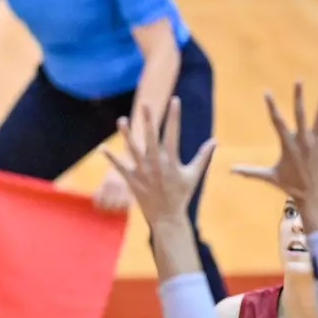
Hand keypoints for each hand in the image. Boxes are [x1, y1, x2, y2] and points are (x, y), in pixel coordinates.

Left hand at [100, 98, 216, 228]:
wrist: (167, 217)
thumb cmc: (181, 194)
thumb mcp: (194, 175)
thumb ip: (203, 157)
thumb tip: (215, 141)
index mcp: (172, 161)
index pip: (173, 134)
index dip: (174, 117)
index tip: (175, 100)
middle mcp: (156, 164)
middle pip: (152, 138)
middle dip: (149, 120)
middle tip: (145, 103)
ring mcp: (143, 172)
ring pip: (133, 150)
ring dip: (127, 135)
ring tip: (121, 120)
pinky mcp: (132, 180)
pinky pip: (119, 167)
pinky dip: (111, 158)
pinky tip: (102, 148)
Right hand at [230, 83, 317, 223]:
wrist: (313, 196)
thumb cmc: (289, 186)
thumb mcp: (269, 177)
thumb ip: (250, 171)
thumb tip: (230, 171)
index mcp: (287, 144)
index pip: (277, 121)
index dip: (271, 106)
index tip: (267, 92)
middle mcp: (303, 140)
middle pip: (301, 114)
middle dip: (299, 96)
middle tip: (299, 80)